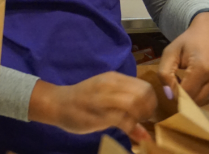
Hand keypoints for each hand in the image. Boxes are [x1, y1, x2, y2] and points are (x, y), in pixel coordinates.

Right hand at [28, 72, 156, 142]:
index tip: (147, 112)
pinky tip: (129, 131)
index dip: (152, 101)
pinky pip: (124, 119)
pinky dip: (131, 128)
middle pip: (143, 93)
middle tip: (143, 119)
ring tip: (135, 123)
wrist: (57, 103)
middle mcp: (110, 84)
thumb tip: (145, 131)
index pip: (145, 86)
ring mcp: (104, 98)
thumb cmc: (82, 99)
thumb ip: (125, 105)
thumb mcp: (105, 96)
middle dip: (149, 110)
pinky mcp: (99, 113)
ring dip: (141, 117)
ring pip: (135, 103)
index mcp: (114, 78)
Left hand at [158, 12, 208, 104]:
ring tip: (187, 80)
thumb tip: (169, 95)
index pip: (186, 94)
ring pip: (204, 101)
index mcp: (202, 68)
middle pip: (196, 100)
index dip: (175, 92)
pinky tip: (198, 81)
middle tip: (178, 82)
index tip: (170, 83)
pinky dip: (202, 93)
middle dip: (184, 96)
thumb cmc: (189, 41)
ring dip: (193, 96)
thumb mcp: (170, 52)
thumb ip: (164, 73)